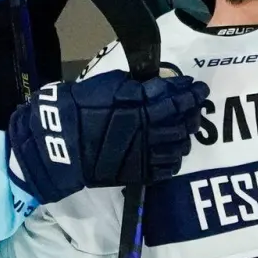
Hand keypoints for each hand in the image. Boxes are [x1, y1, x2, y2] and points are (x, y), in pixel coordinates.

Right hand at [6, 70, 207, 204]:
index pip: (176, 98)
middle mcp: (148, 129)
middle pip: (182, 122)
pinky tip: (172, 152)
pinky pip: (166, 169)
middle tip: (195, 108)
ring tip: (184, 130)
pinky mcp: (137, 172)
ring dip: (185, 137)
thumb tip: (159, 85)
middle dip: (192, 113)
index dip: (191, 93)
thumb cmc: (81, 105)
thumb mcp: (110, 85)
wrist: (58, 142)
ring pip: (178, 146)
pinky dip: (173, 160)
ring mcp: (144, 153)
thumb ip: (138, 86)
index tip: (198, 89)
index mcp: (141, 104)